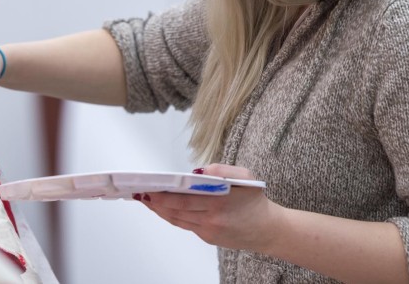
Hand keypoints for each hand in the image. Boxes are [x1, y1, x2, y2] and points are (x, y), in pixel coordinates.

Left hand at [138, 164, 282, 251]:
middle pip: (176, 210)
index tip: (149, 187)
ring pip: (178, 219)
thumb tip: (197, 172)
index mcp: (219, 201)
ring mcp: (209, 231)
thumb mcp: (244, 176)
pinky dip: (172, 216)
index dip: (163, 194)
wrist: (268, 229)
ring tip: (146, 199)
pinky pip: (185, 225)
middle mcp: (212, 218)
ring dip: (160, 210)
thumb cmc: (255, 199)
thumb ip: (221, 170)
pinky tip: (163, 208)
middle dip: (156, 201)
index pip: (184, 198)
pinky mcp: (208, 238)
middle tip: (140, 192)